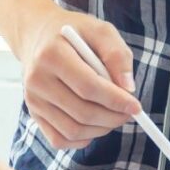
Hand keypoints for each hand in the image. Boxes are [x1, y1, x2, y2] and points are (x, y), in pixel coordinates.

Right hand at [6, 10, 140, 150]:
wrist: (38, 36)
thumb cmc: (73, 33)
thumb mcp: (99, 30)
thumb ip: (117, 54)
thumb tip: (128, 88)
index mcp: (52, 54)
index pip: (88, 87)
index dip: (116, 101)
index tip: (136, 106)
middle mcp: (37, 79)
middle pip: (82, 112)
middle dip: (113, 117)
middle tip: (128, 112)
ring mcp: (33, 99)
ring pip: (73, 130)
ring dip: (101, 129)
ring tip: (113, 116)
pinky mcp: (34, 113)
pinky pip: (59, 139)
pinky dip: (82, 139)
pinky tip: (94, 126)